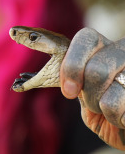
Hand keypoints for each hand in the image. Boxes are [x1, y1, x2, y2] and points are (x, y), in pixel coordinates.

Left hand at [60, 28, 124, 149]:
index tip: (69, 90)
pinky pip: (122, 109)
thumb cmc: (99, 107)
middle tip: (94, 102)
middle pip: (96, 70)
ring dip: (104, 109)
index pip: (86, 38)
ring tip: (111, 108)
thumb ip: (69, 77)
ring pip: (110, 95)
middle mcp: (122, 51)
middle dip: (89, 95)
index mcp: (102, 47)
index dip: (73, 64)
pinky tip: (123, 114)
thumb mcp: (81, 90)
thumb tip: (45, 62)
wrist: (122, 124)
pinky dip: (118, 119)